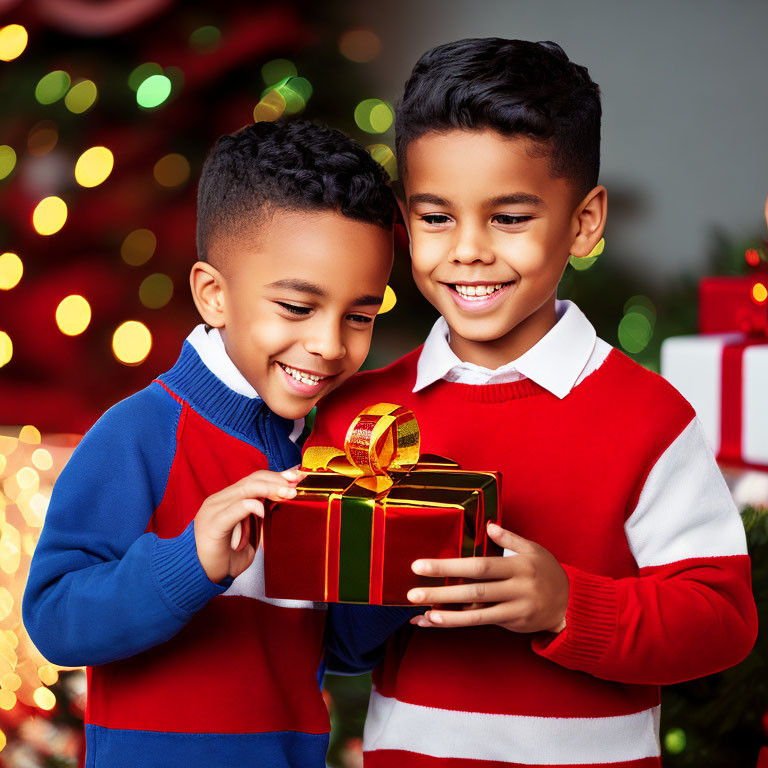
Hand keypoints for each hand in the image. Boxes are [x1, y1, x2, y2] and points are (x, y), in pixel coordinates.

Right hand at [194, 468, 303, 583]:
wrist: (197, 576)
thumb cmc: (223, 557)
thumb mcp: (249, 533)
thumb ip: (260, 517)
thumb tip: (282, 503)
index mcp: (228, 500)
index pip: (255, 479)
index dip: (277, 475)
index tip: (298, 476)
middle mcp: (220, 500)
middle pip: (253, 479)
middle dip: (278, 479)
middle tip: (297, 485)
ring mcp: (214, 510)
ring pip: (246, 489)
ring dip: (271, 489)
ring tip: (288, 494)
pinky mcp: (212, 524)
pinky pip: (234, 509)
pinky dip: (251, 506)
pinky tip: (263, 511)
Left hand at [406, 522, 568, 633]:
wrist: (571, 604)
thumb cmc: (547, 571)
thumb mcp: (533, 549)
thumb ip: (510, 537)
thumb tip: (488, 524)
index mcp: (518, 566)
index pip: (479, 566)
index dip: (450, 566)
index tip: (422, 565)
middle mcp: (516, 588)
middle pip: (474, 591)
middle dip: (441, 592)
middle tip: (412, 592)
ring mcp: (514, 609)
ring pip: (476, 614)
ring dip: (446, 615)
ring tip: (420, 613)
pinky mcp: (512, 624)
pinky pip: (480, 624)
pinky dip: (456, 623)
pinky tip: (435, 621)